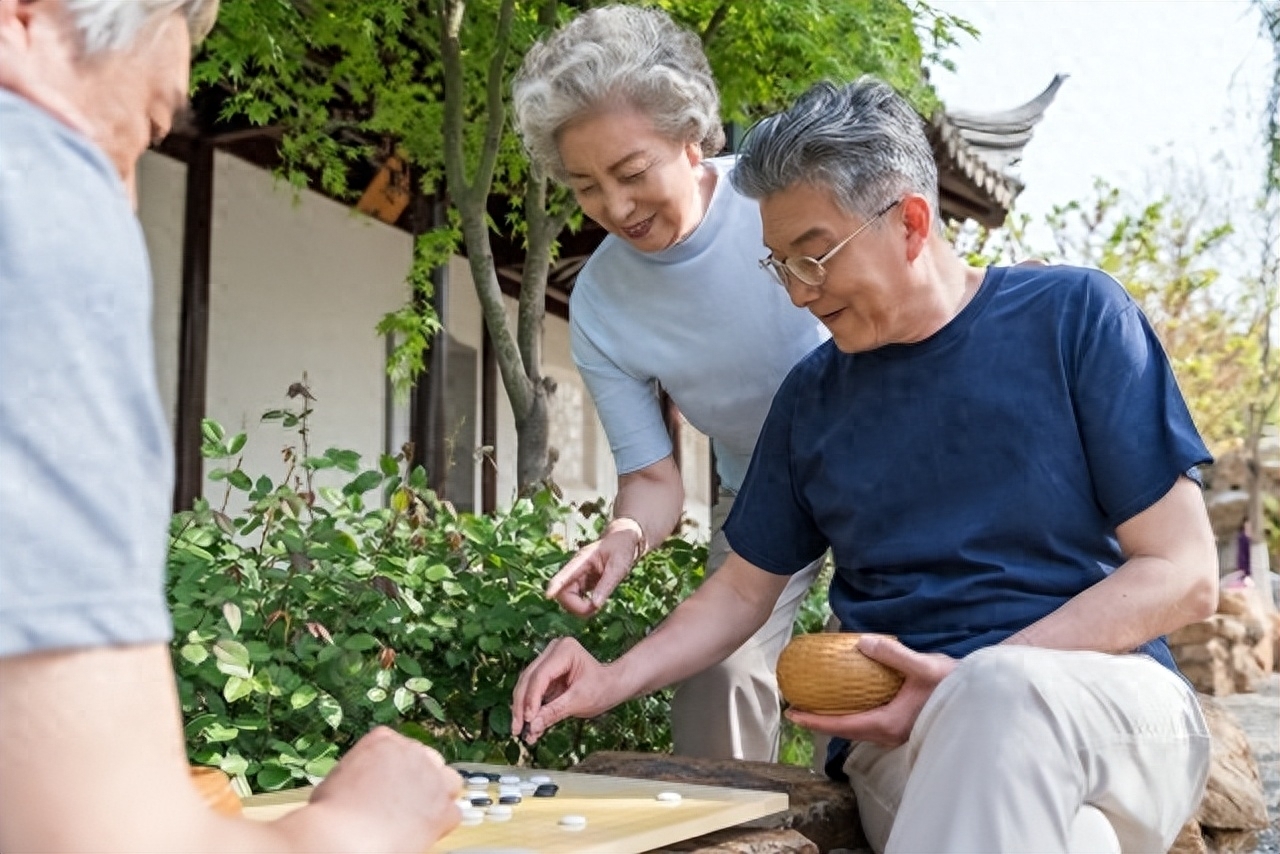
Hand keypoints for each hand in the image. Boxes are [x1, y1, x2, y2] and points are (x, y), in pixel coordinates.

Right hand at [296, 727, 462, 852]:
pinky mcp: (443, 808)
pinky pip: (452, 813)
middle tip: (405, 801)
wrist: (344, 837)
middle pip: (428, 761)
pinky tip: (423, 832)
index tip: (392, 783)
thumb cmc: (331, 815)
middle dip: (419, 779)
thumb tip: (364, 783)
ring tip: (419, 814)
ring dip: (438, 795)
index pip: (402, 746)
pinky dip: (441, 824)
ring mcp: (432, 779)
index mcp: (383, 740)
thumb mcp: (338, 777)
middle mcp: (413, 752)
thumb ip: (362, 771)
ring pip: (449, 781)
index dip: (399, 768)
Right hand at [512, 637, 622, 742]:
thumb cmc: (602, 689)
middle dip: (522, 706)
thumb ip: (554, 712)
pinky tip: (528, 727)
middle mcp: (552, 650)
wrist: (612, 686)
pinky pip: (532, 692)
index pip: (540, 676)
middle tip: (517, 730)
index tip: (528, 721)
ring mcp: (547, 660)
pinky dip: (530, 709)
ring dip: (522, 709)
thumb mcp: (580, 701)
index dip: (531, 699)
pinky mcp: (545, 673)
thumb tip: (532, 727)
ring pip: (525, 686)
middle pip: (528, 680)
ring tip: (521, 732)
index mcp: (565, 650)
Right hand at [545, 523, 642, 616]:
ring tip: (598, 607)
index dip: (555, 585)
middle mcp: (575, 569)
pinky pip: (574, 600)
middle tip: (596, 608)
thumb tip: (595, 605)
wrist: (623, 541)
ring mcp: (576, 577)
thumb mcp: (619, 566)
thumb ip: (606, 585)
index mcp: (582, 560)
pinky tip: (594, 605)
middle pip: (562, 593)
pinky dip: (583, 607)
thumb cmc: (622, 549)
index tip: (547, 595)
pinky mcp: (580, 584)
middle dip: (576, 606)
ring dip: (579, 608)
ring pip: (567, 599)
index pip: (565, 574)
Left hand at [785, 636, 956, 747]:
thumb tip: (862, 642)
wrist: (981, 698)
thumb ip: (892, 654)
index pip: (844, 725)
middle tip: (796, 710)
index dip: (816, 721)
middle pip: (846, 731)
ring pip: (858, 728)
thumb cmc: (953, 684)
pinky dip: (852, 714)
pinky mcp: (903, 725)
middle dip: (820, 722)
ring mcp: (897, 732)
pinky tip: (849, 701)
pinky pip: (869, 723)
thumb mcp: (923, 666)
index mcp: (889, 723)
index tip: (793, 714)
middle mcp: (890, 733)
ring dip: (836, 719)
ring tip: (817, 706)